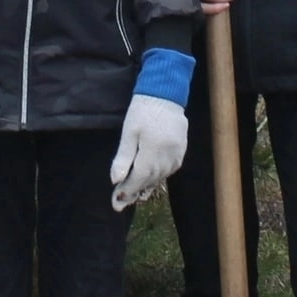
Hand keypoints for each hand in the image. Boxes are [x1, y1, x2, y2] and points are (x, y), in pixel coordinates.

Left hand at [111, 94, 190, 210]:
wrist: (165, 94)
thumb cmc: (143, 110)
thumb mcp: (129, 131)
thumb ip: (123, 157)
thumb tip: (115, 180)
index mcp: (152, 149)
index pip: (139, 176)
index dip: (128, 190)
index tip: (117, 200)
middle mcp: (167, 154)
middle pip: (150, 179)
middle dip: (135, 191)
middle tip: (122, 202)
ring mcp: (177, 153)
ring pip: (161, 176)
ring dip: (148, 186)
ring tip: (136, 196)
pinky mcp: (182, 150)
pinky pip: (170, 169)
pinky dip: (159, 177)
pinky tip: (152, 180)